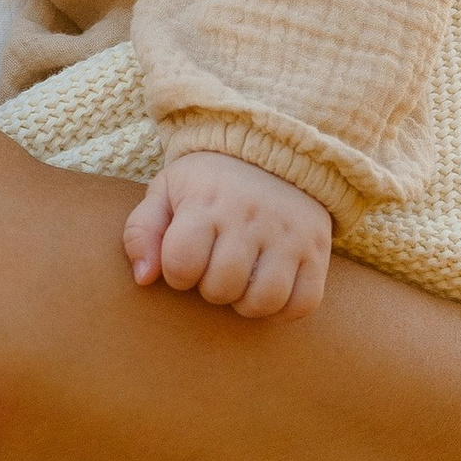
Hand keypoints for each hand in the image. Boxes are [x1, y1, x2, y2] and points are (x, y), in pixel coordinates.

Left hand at [124, 154, 333, 319]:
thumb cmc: (208, 182)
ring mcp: (289, 235)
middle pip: (221, 287)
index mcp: (208, 202)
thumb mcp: (166, 191)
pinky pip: (303, 303)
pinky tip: (270, 290)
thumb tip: (144, 279)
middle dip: (210, 288)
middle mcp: (251, 218)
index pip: (182, 264)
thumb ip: (142, 231)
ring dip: (245, 303)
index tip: (185, 260)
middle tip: (215, 269)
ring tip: (241, 283)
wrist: (273, 151)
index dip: (177, 274)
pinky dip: (283, 309)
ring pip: (264, 300)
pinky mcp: (318, 251)